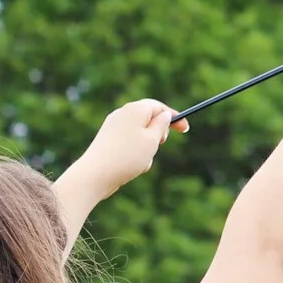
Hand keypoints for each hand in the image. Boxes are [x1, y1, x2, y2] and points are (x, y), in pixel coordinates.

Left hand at [72, 99, 186, 198]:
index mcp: (135, 109)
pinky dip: (135, 154)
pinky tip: (131, 166)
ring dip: (147, 148)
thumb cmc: (127, 156)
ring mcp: (113, 127)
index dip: (174, 117)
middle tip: (159, 145)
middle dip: (158, 134)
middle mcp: (122, 114)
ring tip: (141, 161)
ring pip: (140, 135)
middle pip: (149, 119)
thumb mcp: (153, 139)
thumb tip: (164, 115)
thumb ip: (161, 125)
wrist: (96, 174)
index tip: (186, 129)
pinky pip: (129, 144)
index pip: (159, 107)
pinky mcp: (107, 141)